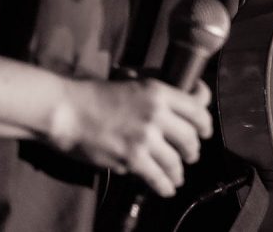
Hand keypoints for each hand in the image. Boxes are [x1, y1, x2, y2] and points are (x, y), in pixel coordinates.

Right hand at [48, 78, 212, 196]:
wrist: (67, 111)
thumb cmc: (97, 95)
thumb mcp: (135, 83)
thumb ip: (162, 93)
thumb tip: (191, 99)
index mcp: (159, 92)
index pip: (197, 110)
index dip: (205, 124)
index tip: (204, 132)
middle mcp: (156, 113)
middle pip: (190, 138)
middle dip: (193, 151)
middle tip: (191, 155)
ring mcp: (144, 137)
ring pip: (175, 160)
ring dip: (179, 171)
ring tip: (178, 176)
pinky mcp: (131, 158)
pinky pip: (157, 177)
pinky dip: (165, 185)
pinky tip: (167, 188)